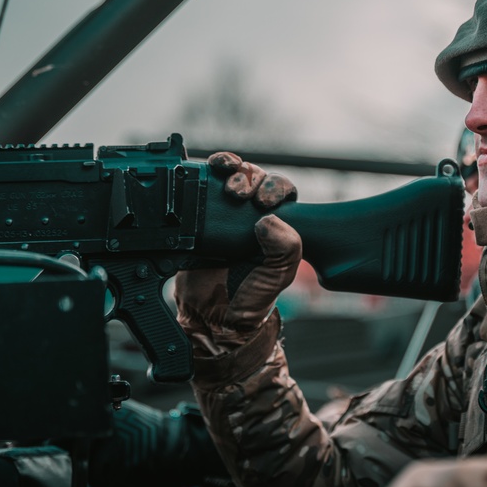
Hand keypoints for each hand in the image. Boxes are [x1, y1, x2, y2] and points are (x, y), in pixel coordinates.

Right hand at [174, 152, 300, 356]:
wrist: (211, 316)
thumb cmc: (252, 297)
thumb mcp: (279, 274)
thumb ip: (286, 248)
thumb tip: (268, 220)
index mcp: (278, 225)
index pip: (282, 191)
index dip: (275, 188)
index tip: (265, 201)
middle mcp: (253, 216)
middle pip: (256, 177)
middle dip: (251, 177)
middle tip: (242, 194)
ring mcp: (226, 216)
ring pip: (232, 177)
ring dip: (232, 170)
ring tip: (229, 185)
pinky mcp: (200, 218)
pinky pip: (203, 188)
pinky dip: (206, 173)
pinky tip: (208, 171)